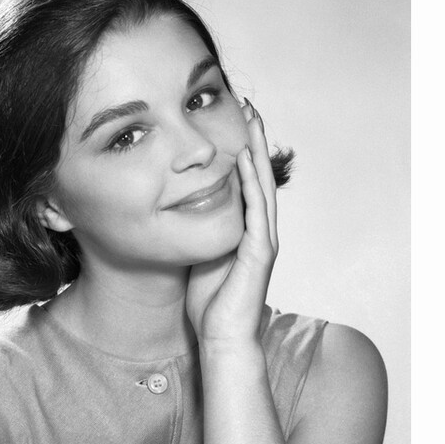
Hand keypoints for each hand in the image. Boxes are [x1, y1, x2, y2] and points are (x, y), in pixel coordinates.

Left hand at [186, 101, 278, 346]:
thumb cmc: (209, 301)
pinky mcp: (259, 254)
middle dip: (255, 141)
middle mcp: (260, 231)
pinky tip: (246, 160)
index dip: (243, 151)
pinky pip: (257, 212)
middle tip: (249, 106)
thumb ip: (200, 230)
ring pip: (263, 187)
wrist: (221, 337)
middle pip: (260, 176)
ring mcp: (263, 241)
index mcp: (246, 231)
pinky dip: (252, 184)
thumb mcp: (200, 254)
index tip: (235, 120)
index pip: (247, 182)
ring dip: (258, 153)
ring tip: (253, 121)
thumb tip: (181, 207)